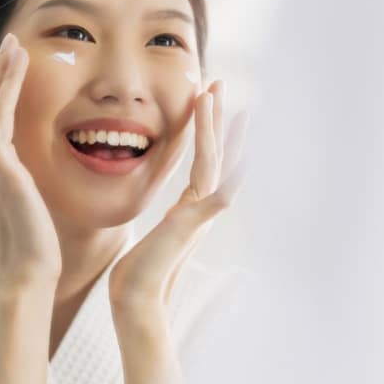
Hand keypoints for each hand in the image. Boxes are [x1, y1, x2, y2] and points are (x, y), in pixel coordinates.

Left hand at [108, 79, 248, 310]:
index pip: (205, 159)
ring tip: (213, 95)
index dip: (208, 129)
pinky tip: (245, 156)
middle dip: (218, 117)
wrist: (138, 300)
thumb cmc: (139, 274)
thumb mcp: (155, 236)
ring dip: (215, 127)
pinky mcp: (195, 224)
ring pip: (214, 162)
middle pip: (216, 153)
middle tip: (218, 83)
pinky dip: (233, 174)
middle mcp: (203, 208)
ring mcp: (202, 215)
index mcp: (193, 208)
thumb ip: (167, 222)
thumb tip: (167, 216)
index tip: (207, 100)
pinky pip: (219, 193)